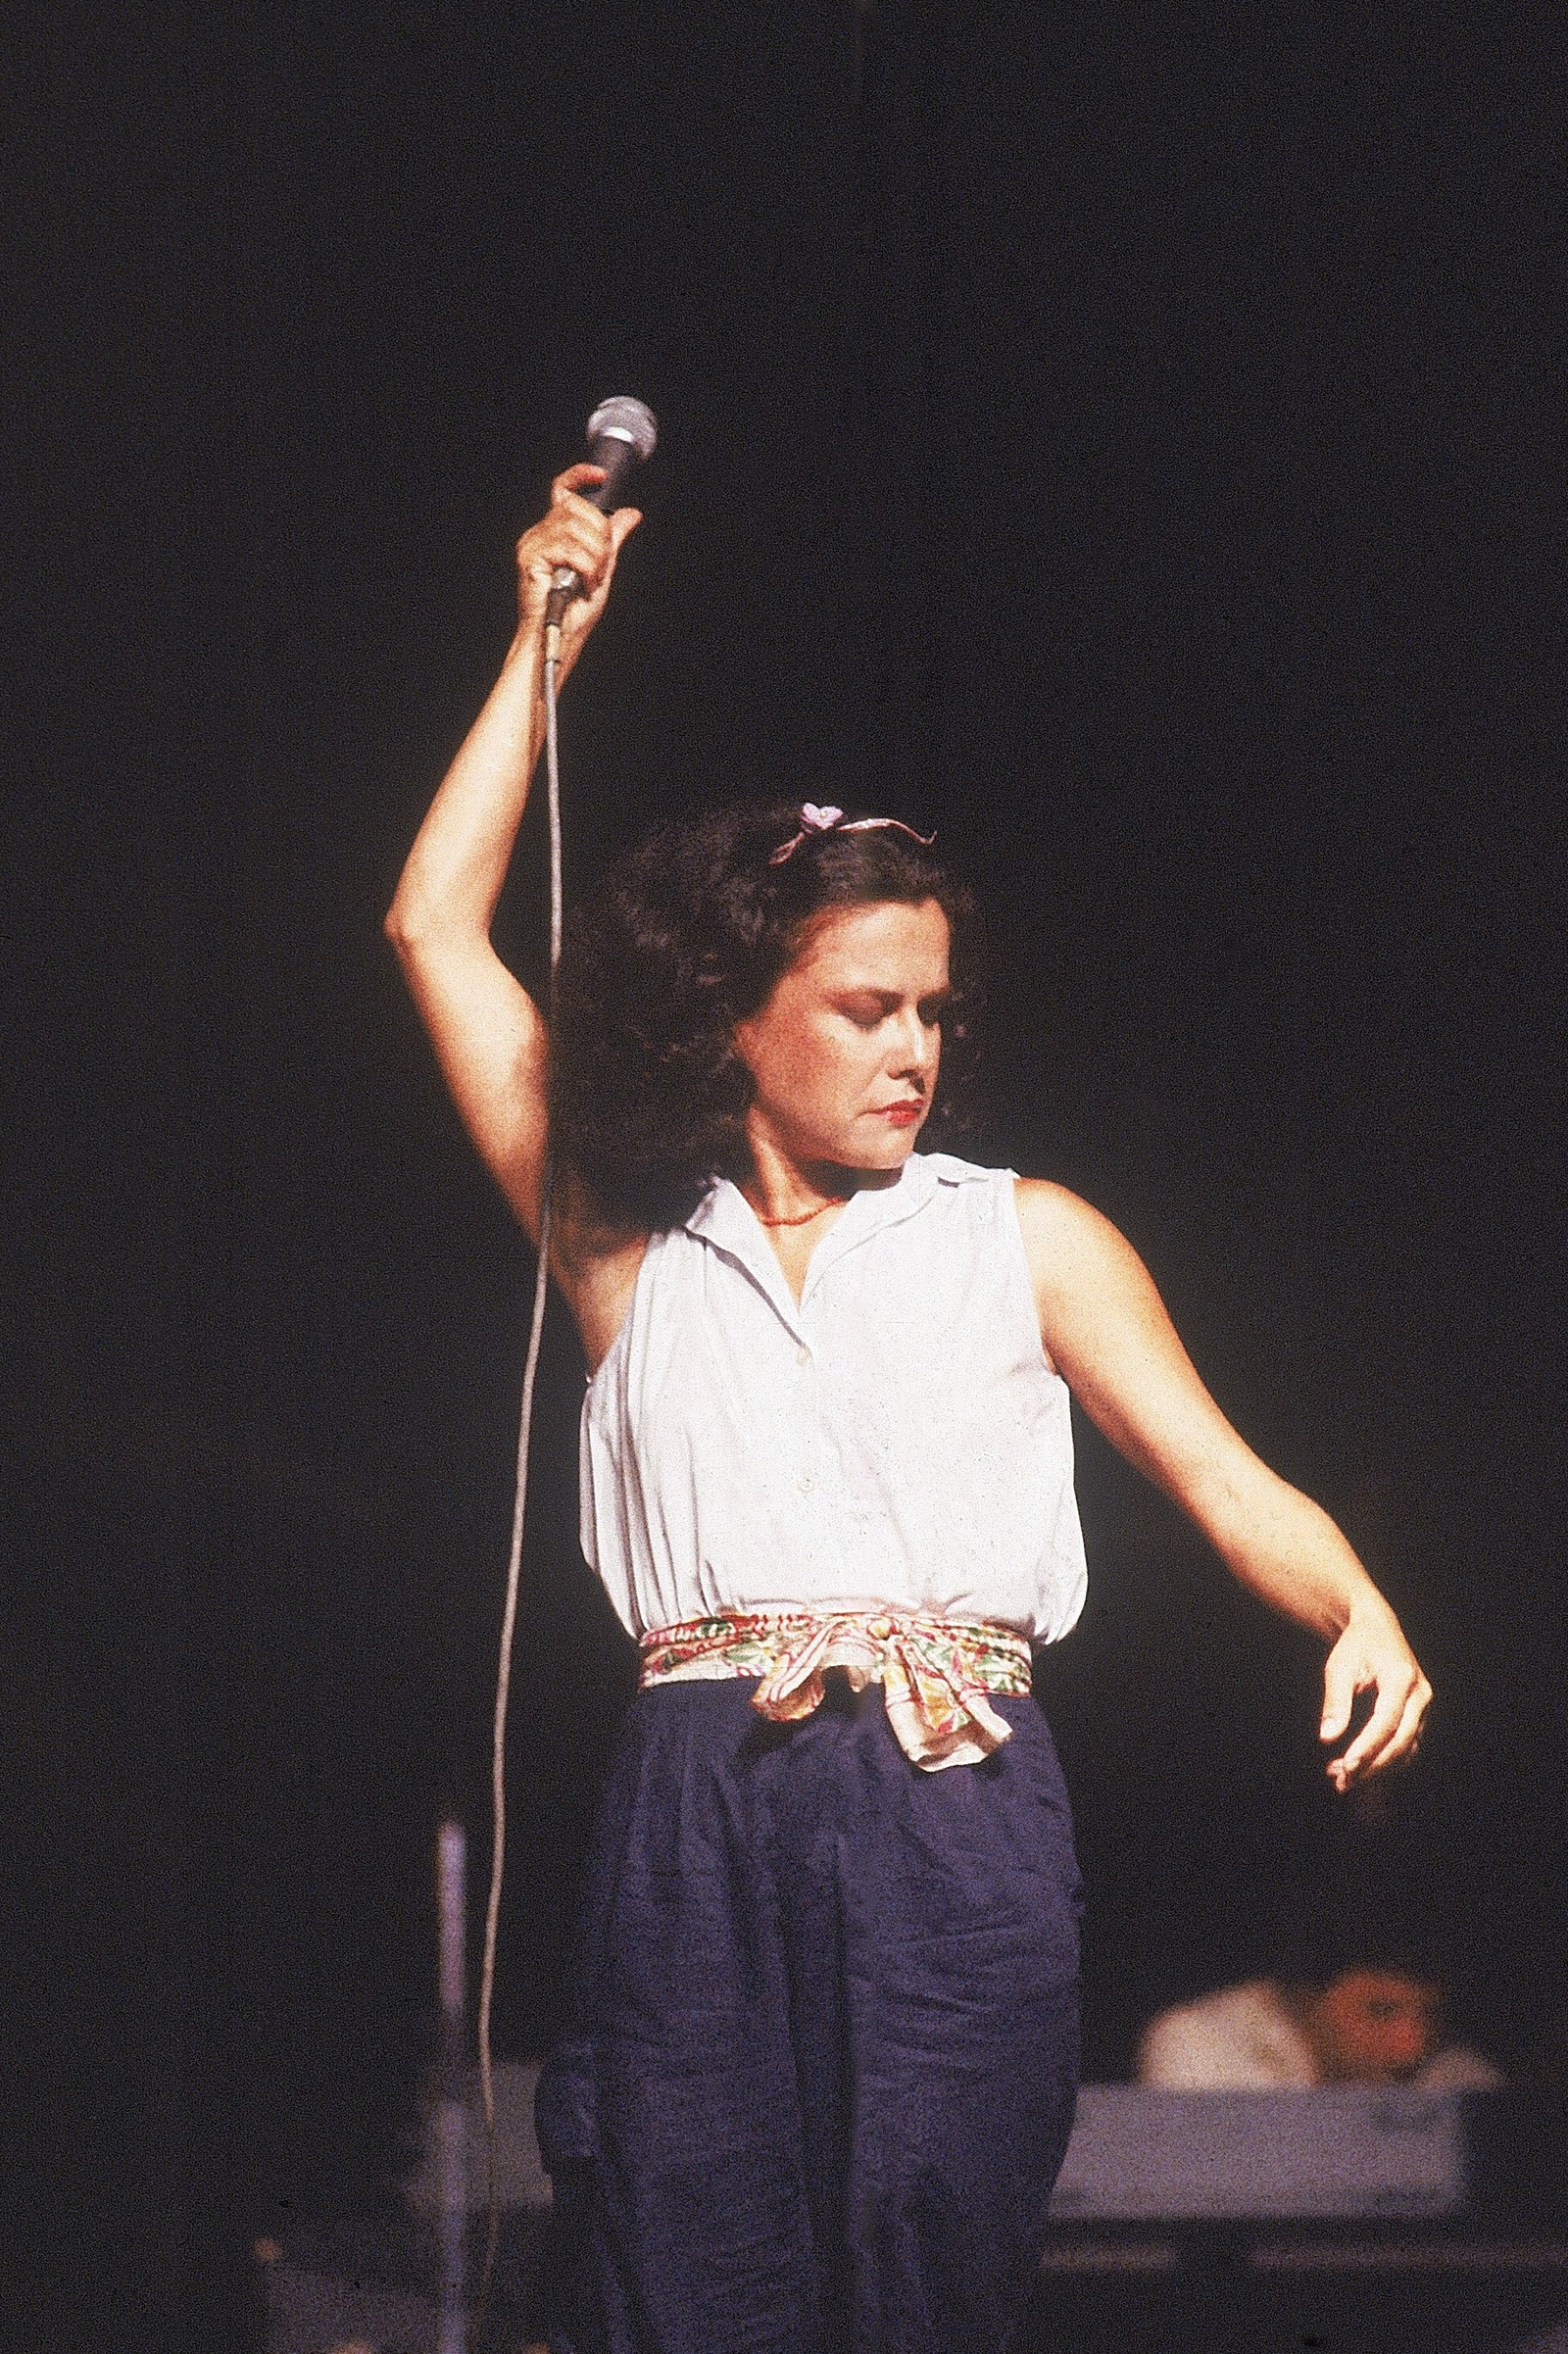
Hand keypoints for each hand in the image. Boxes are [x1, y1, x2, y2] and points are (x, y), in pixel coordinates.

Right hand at [514, 463, 640, 671]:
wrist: (560, 638)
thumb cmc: (574, 612)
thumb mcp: (603, 568)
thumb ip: (612, 539)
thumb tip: (630, 514)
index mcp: (555, 533)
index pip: (563, 491)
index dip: (580, 477)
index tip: (600, 477)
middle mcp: (540, 534)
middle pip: (577, 507)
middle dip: (601, 536)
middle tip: (602, 566)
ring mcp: (532, 544)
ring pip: (575, 526)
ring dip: (596, 555)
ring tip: (593, 579)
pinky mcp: (530, 557)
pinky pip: (569, 548)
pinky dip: (587, 567)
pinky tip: (585, 584)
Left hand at [1320, 1611, 1431, 1789]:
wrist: (1378, 1629)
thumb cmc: (1356, 1645)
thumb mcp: (1339, 1666)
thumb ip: (1335, 1702)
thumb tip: (1327, 1738)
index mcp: (1402, 1678)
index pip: (1387, 1721)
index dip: (1368, 1746)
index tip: (1347, 1766)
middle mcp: (1420, 1694)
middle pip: (1401, 1741)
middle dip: (1372, 1765)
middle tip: (1342, 1781)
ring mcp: (1423, 1707)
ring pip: (1407, 1749)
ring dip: (1378, 1769)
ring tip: (1344, 1780)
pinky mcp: (1418, 1716)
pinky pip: (1407, 1747)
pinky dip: (1386, 1762)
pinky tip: (1360, 1771)